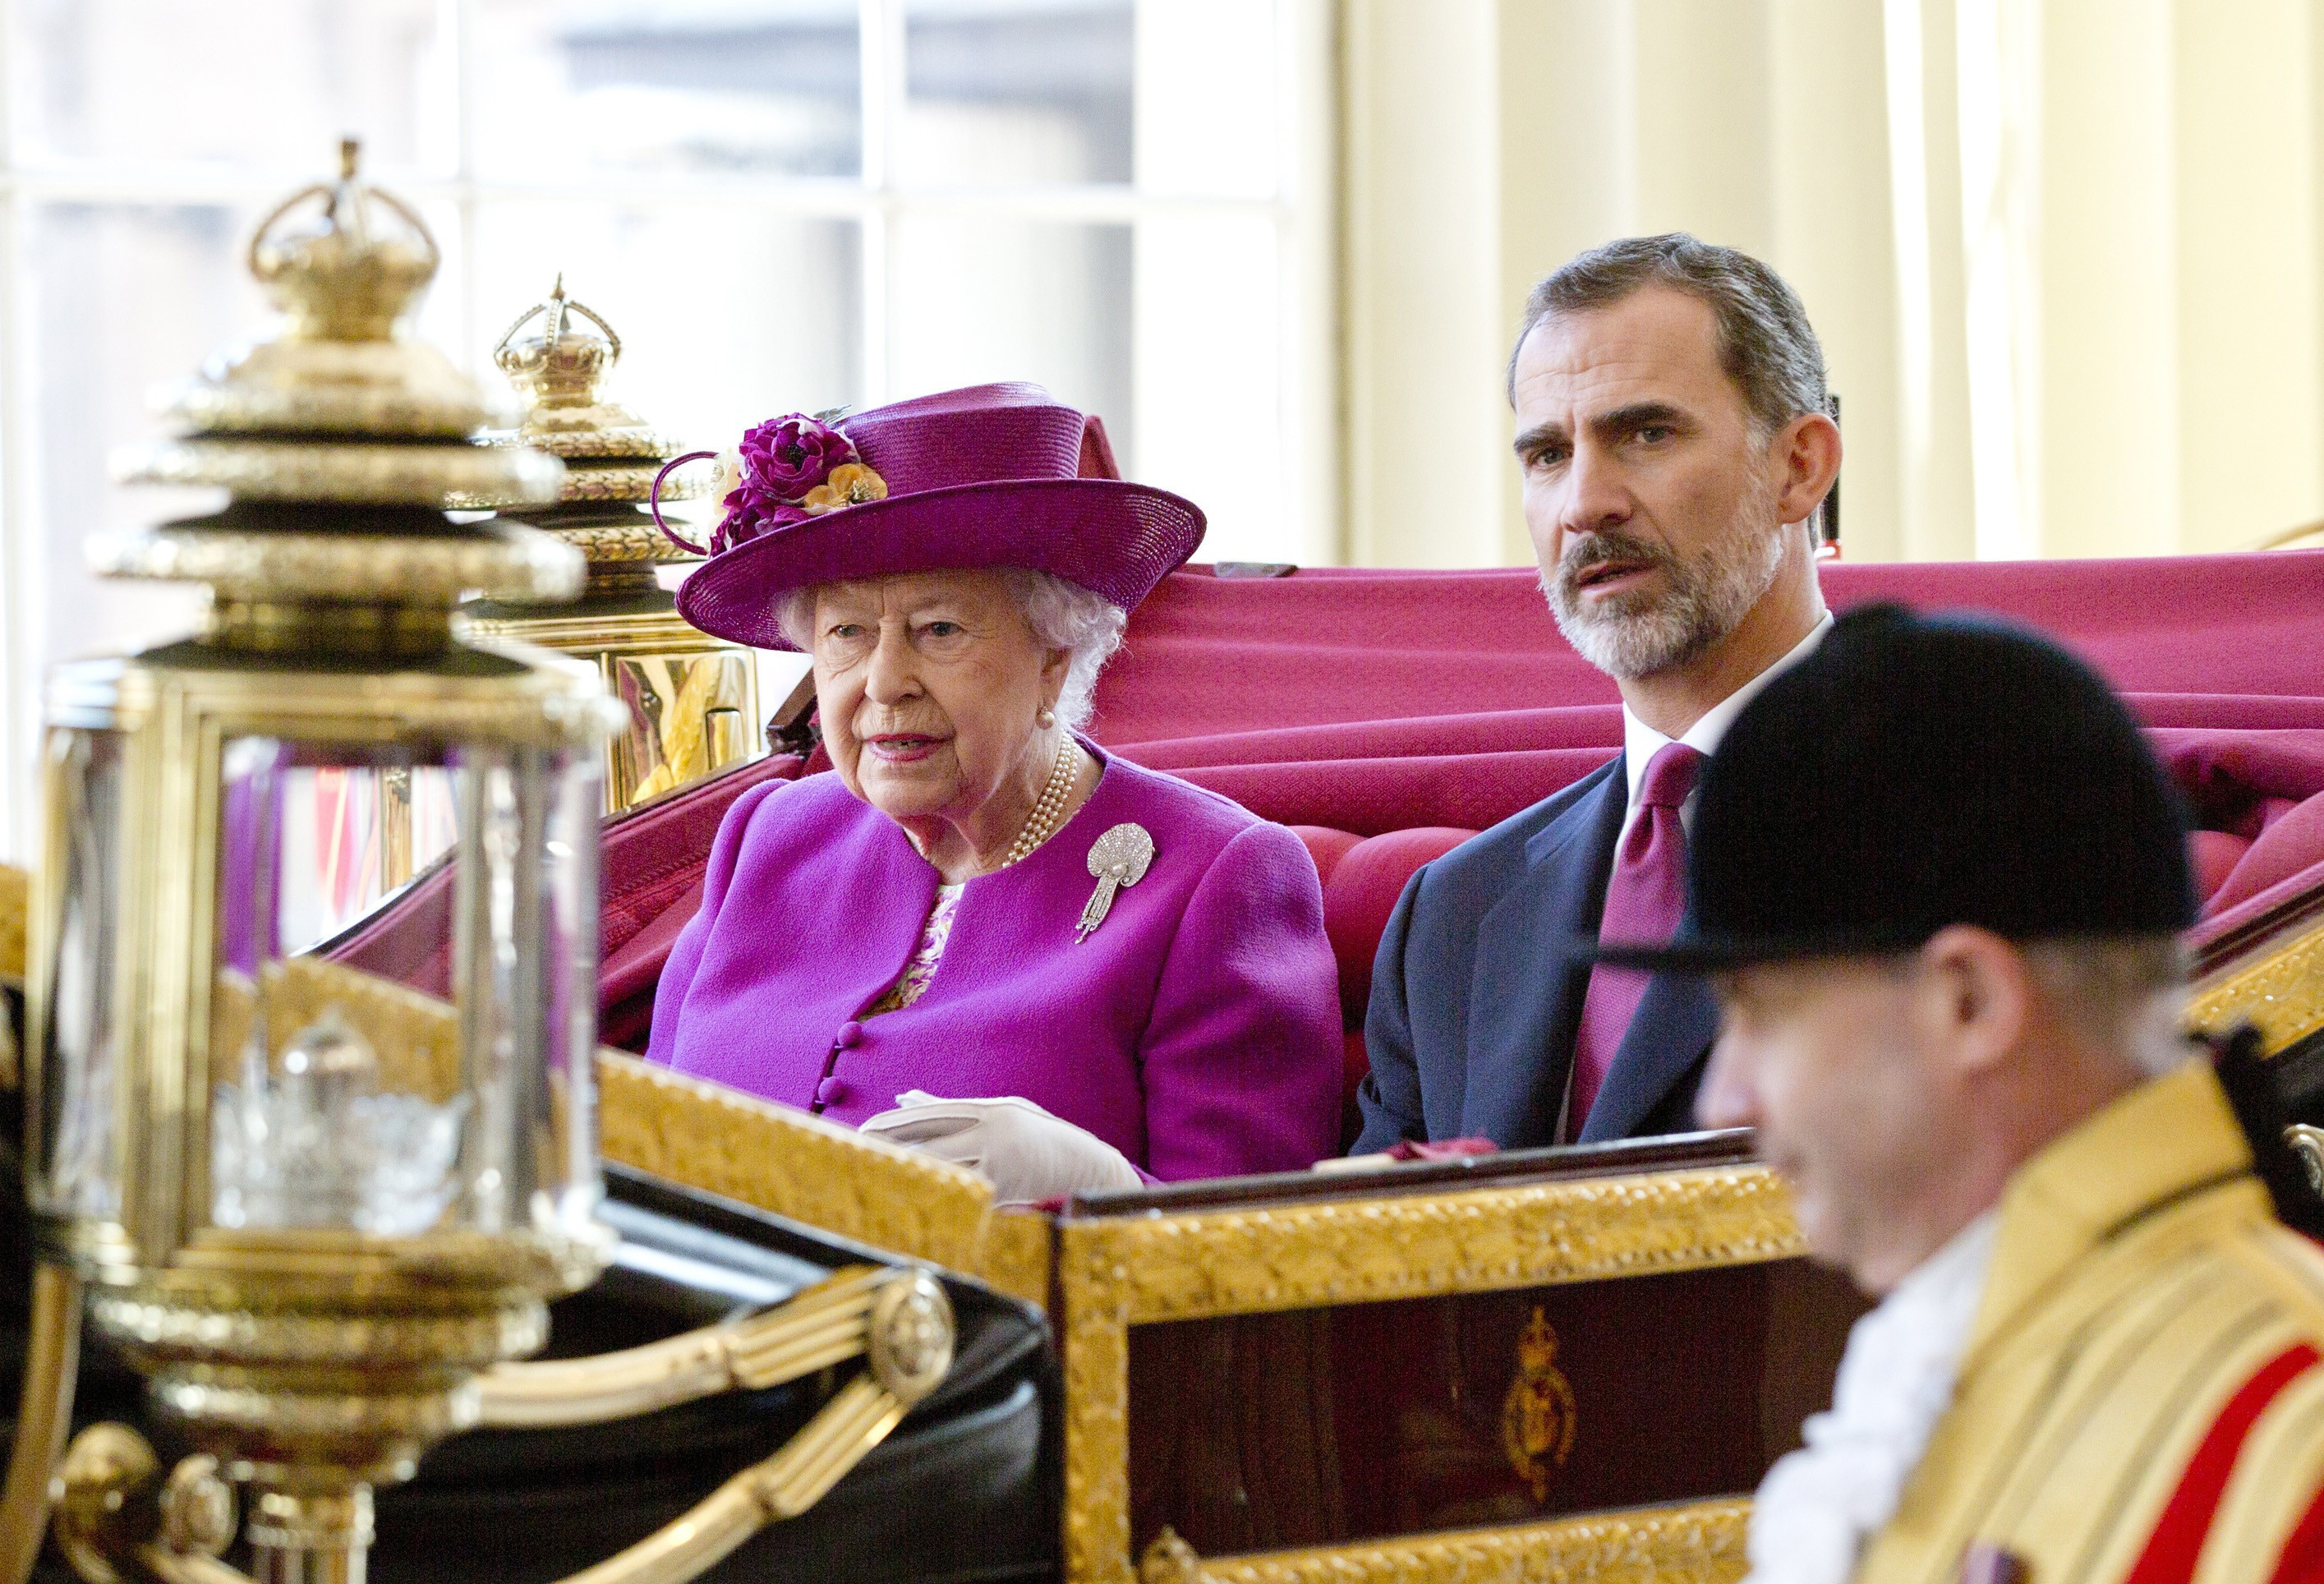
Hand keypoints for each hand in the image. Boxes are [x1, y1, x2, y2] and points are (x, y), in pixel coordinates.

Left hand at [858, 1091, 1144, 1204]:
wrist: (1092, 1168)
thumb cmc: (1043, 1137)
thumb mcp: (1003, 1111)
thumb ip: (953, 1106)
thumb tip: (905, 1096)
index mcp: (990, 1110)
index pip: (930, 1114)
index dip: (892, 1123)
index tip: (861, 1130)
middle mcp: (993, 1130)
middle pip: (929, 1141)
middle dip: (889, 1149)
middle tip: (853, 1155)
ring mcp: (1002, 1160)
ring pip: (942, 1170)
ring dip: (908, 1177)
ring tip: (874, 1184)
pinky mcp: (1009, 1188)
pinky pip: (966, 1195)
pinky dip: (940, 1199)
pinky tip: (915, 1206)